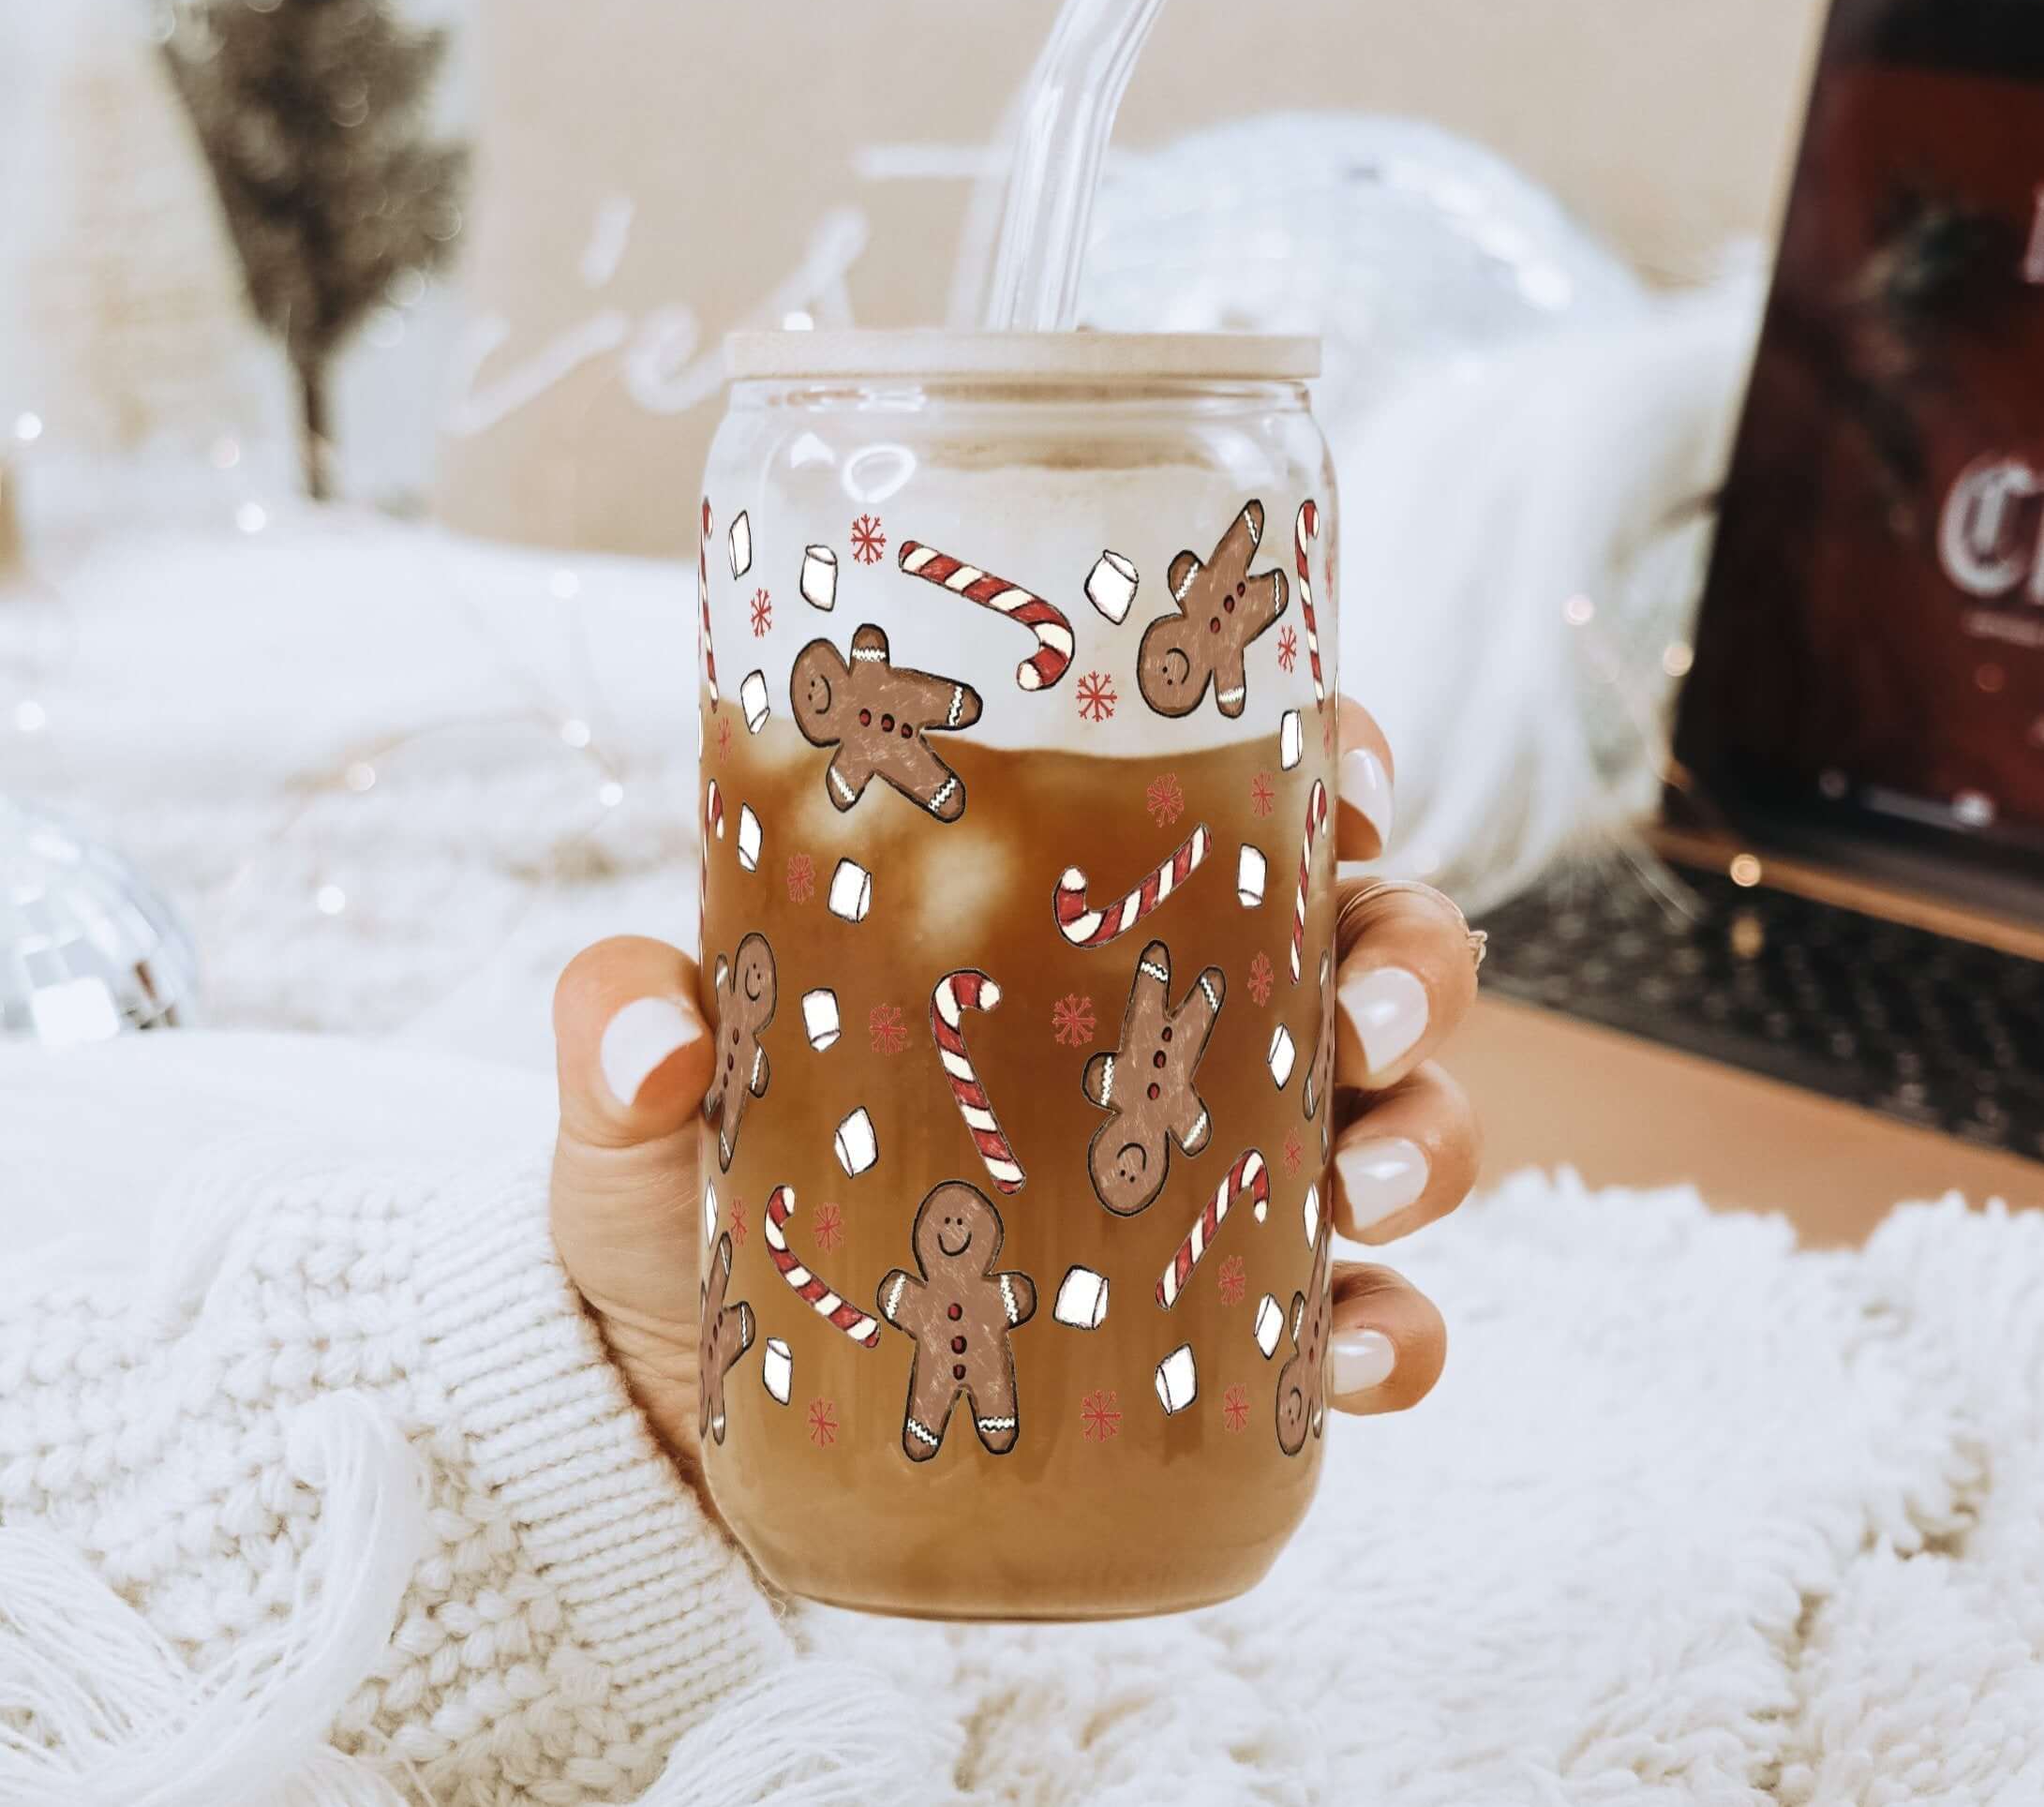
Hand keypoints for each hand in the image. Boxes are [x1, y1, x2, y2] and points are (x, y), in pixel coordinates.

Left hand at [549, 697, 1479, 1485]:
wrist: (691, 1433)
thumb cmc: (690, 1223)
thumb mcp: (639, 1117)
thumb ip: (624, 1036)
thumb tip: (653, 1041)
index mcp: (1068, 936)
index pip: (1236, 813)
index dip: (1330, 773)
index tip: (1342, 789)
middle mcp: (1169, 1044)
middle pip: (1358, 953)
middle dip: (1410, 965)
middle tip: (1364, 1013)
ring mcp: (1210, 1189)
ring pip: (1396, 1121)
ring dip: (1430, 1138)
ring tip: (1370, 1184)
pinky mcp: (1218, 1336)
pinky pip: (1358, 1324)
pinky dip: (1397, 1332)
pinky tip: (1367, 1347)